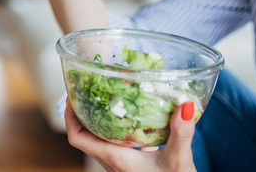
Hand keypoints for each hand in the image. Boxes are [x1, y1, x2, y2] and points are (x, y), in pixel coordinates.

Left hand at [65, 100, 197, 171]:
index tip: (72, 96)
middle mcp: (112, 162)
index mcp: (114, 158)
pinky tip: (136, 120)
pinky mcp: (132, 167)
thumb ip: (181, 133)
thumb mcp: (178, 160)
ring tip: (110, 100)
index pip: (77, 138)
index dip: (70, 117)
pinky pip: (117, 145)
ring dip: (101, 121)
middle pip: (86, 136)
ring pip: (101, 140)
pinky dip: (120, 130)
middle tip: (90, 91)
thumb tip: (185, 105)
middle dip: (84, 113)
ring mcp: (121, 166)